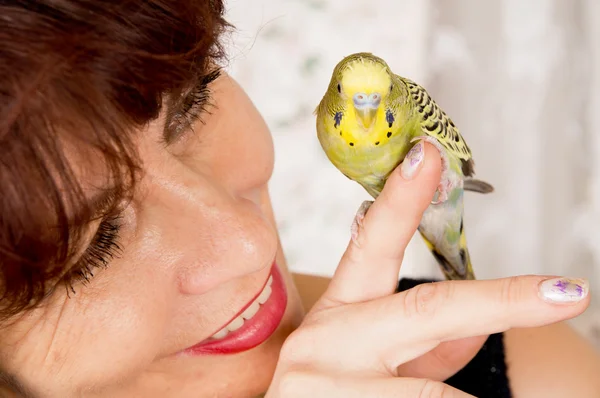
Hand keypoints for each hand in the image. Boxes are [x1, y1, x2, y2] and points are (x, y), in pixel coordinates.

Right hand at [267, 143, 589, 396]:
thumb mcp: (361, 367)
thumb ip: (420, 350)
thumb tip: (481, 331)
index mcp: (337, 317)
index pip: (370, 247)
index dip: (401, 201)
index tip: (428, 155)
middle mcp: (328, 344)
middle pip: (425, 311)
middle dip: (499, 301)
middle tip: (565, 294)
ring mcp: (325, 388)